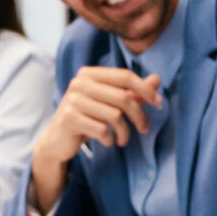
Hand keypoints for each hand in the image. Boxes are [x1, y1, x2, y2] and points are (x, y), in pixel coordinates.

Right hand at [33, 67, 160, 172]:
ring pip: (115, 115)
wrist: (58, 140)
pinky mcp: (69, 118)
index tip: (158, 103)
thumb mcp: (109, 103)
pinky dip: (110, 139)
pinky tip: (107, 141)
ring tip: (123, 139)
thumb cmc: (87, 118)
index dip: (145, 89)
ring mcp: (73, 100)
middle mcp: (79, 83)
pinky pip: (102, 130)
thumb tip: (157, 79)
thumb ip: (132, 91)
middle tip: (145, 128)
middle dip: (139, 116)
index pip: (125, 76)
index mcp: (89, 74)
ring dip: (124, 132)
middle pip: (122, 97)